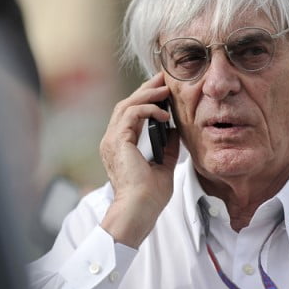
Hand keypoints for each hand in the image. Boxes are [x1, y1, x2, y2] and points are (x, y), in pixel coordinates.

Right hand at [99, 73, 179, 247]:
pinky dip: (148, 109)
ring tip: (165, 89)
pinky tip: (164, 114)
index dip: (146, 100)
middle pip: (126, 104)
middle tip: (164, 78)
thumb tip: (176, 130)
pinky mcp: (118, 142)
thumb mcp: (164, 165)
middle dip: (146, 89)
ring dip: (147, 94)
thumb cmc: (149, 196)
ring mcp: (112, 140)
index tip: (163, 91)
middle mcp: (112, 141)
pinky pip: (131, 114)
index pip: (129, 114)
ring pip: (126, 105)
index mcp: (120, 146)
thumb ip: (168, 147)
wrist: (139, 210)